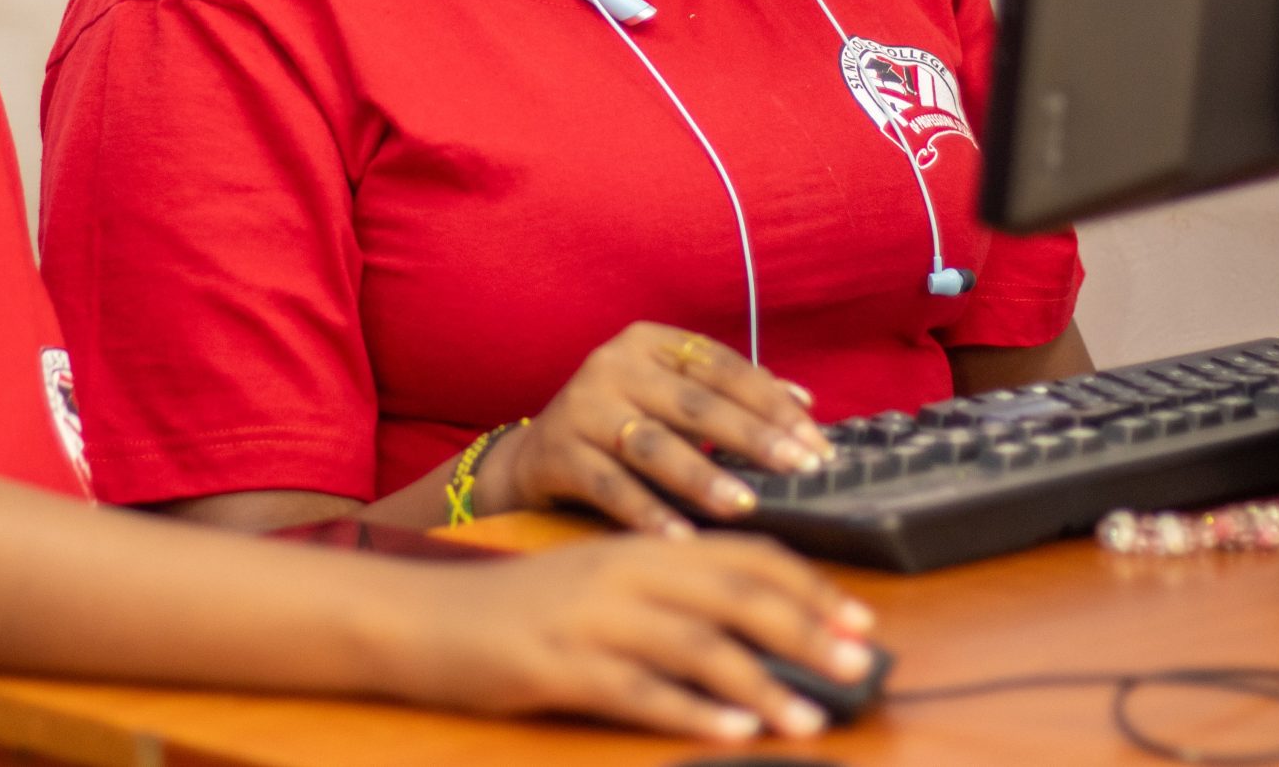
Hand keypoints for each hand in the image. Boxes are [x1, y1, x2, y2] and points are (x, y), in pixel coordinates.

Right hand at [386, 531, 878, 740]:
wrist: (420, 614)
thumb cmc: (517, 606)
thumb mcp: (599, 579)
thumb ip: (667, 590)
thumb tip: (753, 626)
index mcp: (638, 546)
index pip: (743, 555)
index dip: (809, 585)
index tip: (858, 617)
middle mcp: (622, 573)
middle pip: (734, 595)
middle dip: (807, 630)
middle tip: (859, 664)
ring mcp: (589, 620)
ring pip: (696, 646)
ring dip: (763, 683)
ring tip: (810, 717)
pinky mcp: (558, 667)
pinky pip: (638, 692)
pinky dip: (692, 712)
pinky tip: (733, 731)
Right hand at [481, 322, 831, 534]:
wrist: (534, 457)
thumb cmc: (621, 426)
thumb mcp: (668, 398)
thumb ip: (728, 397)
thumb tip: (804, 402)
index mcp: (649, 342)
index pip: (722, 366)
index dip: (773, 404)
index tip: (816, 443)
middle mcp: (612, 365)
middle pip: (693, 402)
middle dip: (753, 437)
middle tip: (800, 469)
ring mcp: (581, 408)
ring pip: (653, 444)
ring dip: (702, 475)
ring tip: (744, 504)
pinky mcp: (558, 453)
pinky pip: (610, 487)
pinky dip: (649, 513)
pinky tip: (684, 539)